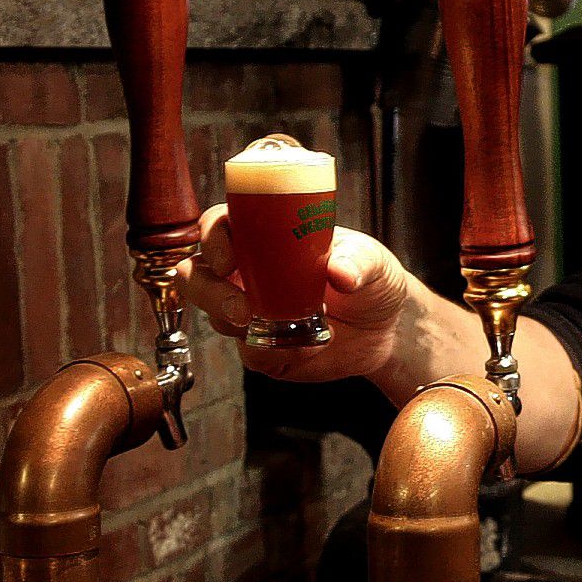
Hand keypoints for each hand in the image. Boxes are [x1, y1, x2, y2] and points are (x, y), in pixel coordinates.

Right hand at [177, 202, 411, 384]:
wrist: (385, 329)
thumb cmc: (370, 278)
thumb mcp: (371, 260)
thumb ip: (358, 262)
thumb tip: (340, 274)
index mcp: (264, 238)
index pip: (219, 226)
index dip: (212, 237)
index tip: (229, 258)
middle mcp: (247, 273)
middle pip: (197, 274)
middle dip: (208, 291)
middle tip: (243, 308)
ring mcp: (249, 312)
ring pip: (215, 317)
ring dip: (243, 324)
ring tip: (290, 326)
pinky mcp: (262, 349)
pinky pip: (251, 354)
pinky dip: (275, 352)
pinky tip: (308, 346)